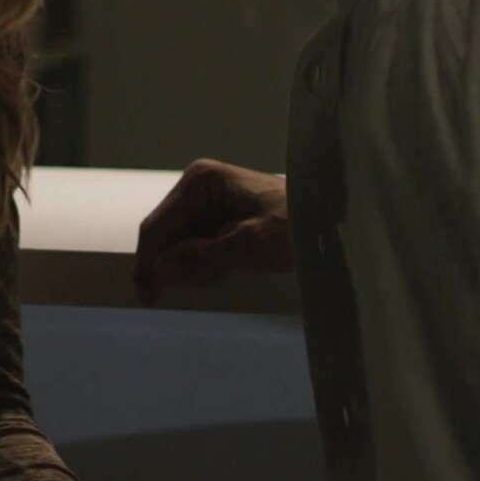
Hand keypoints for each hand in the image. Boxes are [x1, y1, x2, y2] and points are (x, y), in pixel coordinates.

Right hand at [135, 159, 293, 303]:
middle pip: (166, 235)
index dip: (148, 263)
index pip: (157, 226)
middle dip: (176, 264)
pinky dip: (207, 262)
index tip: (149, 298)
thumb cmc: (295, 227)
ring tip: (226, 272)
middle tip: (202, 285)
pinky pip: (197, 245)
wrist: (331, 220)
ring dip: (194, 266)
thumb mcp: (249, 244)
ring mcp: (208, 201)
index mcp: (200, 182)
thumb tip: (156, 273)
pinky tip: (229, 267)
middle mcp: (197, 186)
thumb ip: (201, 258)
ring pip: (180, 243)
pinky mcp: (220, 216)